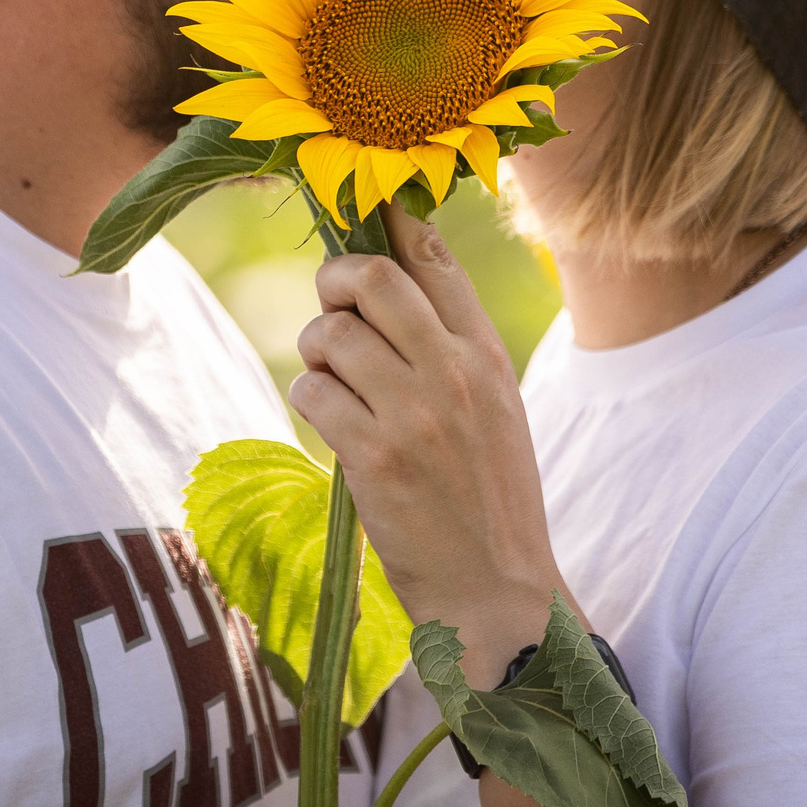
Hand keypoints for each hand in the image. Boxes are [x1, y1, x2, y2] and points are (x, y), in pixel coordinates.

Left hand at [288, 206, 571, 687]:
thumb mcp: (496, 408)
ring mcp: (413, 414)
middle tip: (331, 305)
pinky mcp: (374, 458)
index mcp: (487, 355)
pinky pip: (313, 392)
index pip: (434, 259)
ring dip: (315, 349)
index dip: (390, 223)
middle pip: (374, 278)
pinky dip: (309, 397)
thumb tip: (390, 284)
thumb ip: (453, 347)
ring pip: (331, 335)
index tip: (366, 213)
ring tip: (330, 377)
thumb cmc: (491, 500)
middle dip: (335, 280)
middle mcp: (454, 373)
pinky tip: (330, 421)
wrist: (498, 594)